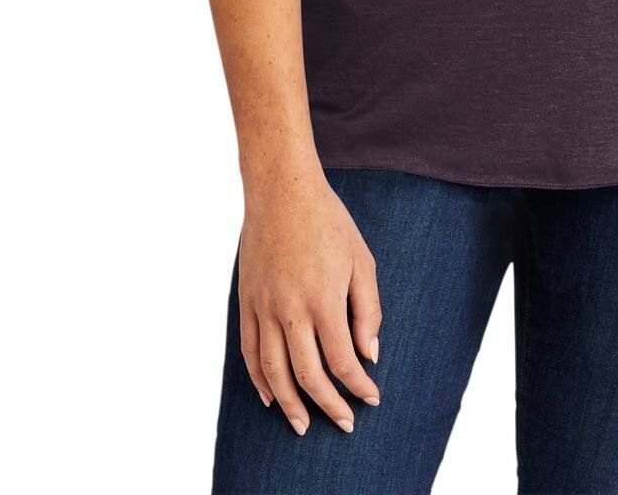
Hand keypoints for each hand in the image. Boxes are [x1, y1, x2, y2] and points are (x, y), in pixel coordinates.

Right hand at [236, 168, 383, 435]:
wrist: (281, 191)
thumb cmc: (328, 222)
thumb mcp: (361, 260)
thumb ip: (368, 310)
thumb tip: (370, 354)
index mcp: (324, 299)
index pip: (342, 360)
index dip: (358, 386)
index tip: (371, 398)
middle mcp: (291, 310)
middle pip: (307, 375)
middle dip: (327, 406)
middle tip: (343, 423)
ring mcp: (264, 308)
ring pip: (273, 372)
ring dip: (289, 404)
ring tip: (302, 426)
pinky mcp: (246, 303)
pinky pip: (249, 352)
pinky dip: (258, 380)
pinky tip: (271, 397)